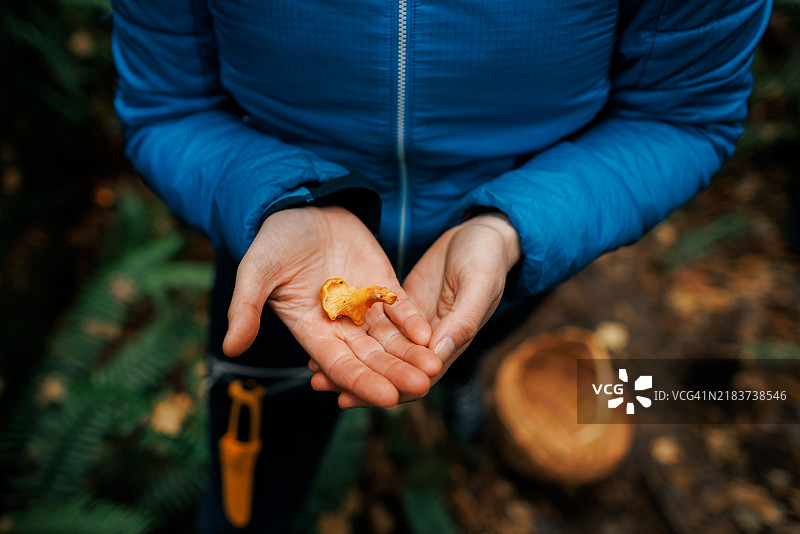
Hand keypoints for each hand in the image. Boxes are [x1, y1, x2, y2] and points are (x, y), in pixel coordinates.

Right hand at [222, 206, 441, 407]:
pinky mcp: (382, 287)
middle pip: (372, 358)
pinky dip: (414, 321)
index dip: (362, 382)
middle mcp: (341, 327)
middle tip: (423, 388)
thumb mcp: (256, 270)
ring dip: (412, 355)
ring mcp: (364, 308)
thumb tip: (231, 348)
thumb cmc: (274, 240)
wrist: (301, 206)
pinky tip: (430, 334)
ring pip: (392, 339)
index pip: (339, 364)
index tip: (387, 398)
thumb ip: (245, 308)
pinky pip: (401, 309)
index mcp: (311, 331)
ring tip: (435, 370)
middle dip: (397, 374)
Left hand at [323, 212, 520, 407]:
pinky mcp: (399, 305)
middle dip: (355, 379)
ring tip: (313, 368)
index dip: (382, 388)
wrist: (482, 232)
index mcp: (450, 343)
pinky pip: (373, 324)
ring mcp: (411, 324)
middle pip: (388, 368)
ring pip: (377, 349)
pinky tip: (325, 333)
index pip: (414, 378)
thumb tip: (435, 358)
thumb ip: (461, 322)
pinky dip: (351, 332)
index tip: (350, 396)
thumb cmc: (487, 259)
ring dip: (348, 360)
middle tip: (320, 384)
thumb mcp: (478, 286)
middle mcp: (428, 340)